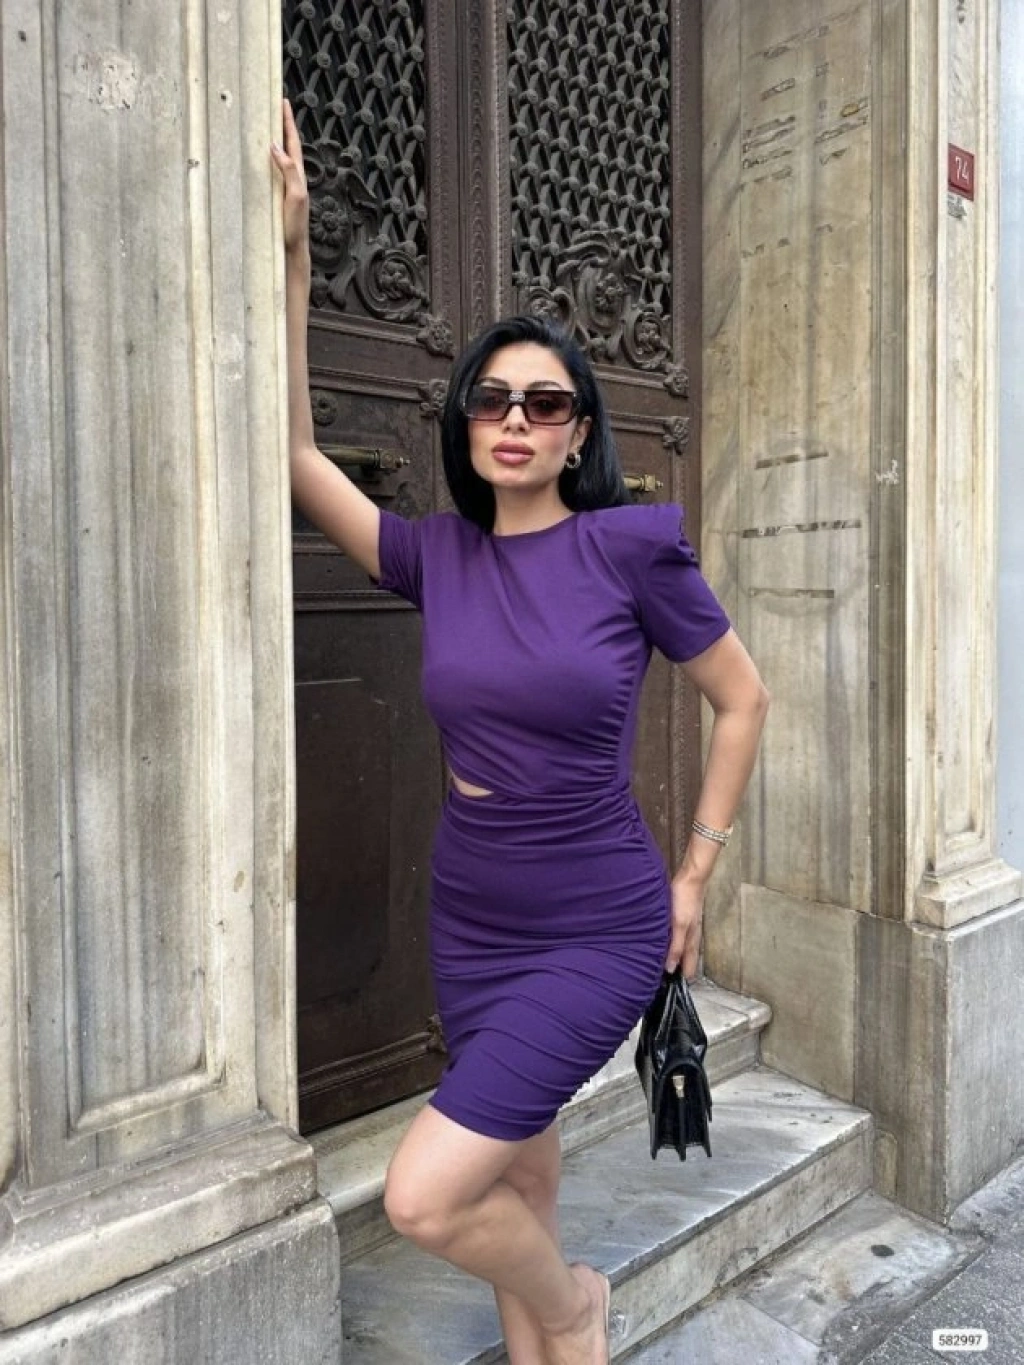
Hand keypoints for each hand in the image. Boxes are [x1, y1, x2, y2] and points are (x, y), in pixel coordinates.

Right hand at [270, 98, 309, 256]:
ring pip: (278, 156)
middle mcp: (292, 177)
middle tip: (273, 105)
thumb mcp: (295, 195)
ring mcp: (284, 186)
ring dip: (272, 139)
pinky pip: (270, 169)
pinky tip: (258, 157)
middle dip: (280, 124)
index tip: (282, 101)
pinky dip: (265, 158)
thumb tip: (276, 146)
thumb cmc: (294, 224)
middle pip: (286, 144)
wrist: (292, 248)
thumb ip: (288, 170)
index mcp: (297, 174)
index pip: (292, 141)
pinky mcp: (275, 195)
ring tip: (264, 123)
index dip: (287, 121)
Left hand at [666, 873, 704, 978]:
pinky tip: (666, 941)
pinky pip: (678, 935)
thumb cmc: (685, 901)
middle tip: (668, 980)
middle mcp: (692, 935)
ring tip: (665, 964)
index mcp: (692, 940)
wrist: (691, 878)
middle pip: (687, 957)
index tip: (675, 988)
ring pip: (683, 946)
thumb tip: (671, 968)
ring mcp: (688, 925)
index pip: (689, 965)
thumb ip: (675, 946)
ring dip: (676, 956)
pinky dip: (673, 943)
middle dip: (679, 968)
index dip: (683, 976)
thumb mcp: (679, 925)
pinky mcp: (682, 916)